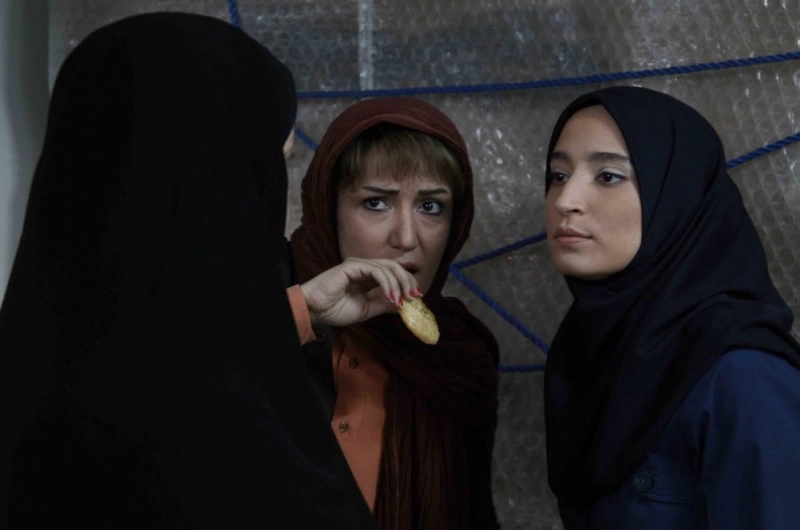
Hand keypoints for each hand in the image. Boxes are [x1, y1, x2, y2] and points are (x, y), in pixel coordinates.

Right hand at [300, 257, 421, 326]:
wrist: (314, 310)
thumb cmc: (335, 309)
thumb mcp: (367, 310)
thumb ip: (384, 304)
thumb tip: (404, 304)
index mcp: (368, 277)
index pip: (393, 274)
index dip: (407, 283)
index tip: (417, 297)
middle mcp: (365, 268)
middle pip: (394, 267)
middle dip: (407, 281)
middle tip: (414, 296)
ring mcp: (359, 265)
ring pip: (387, 268)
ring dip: (398, 284)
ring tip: (402, 300)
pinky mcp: (352, 266)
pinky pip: (376, 271)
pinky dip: (387, 283)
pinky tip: (391, 296)